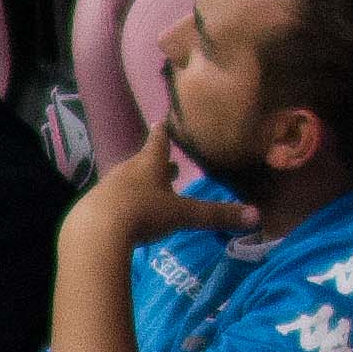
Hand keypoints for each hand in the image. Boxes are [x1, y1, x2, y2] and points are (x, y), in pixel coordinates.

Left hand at [73, 124, 257, 252]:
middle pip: (143, 162)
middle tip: (169, 165)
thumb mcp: (184, 215)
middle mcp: (128, 170)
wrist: (96, 230)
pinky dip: (125, 203)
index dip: (163, 133)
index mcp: (150, 164)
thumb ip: (216, 215)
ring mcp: (109, 188)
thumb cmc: (144, 212)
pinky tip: (128, 216)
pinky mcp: (96, 207)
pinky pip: (115, 200)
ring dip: (141, 184)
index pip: (159, 142)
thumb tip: (256, 215)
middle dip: (156, 163)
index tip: (161, 121)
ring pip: (128, 180)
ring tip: (151, 190)